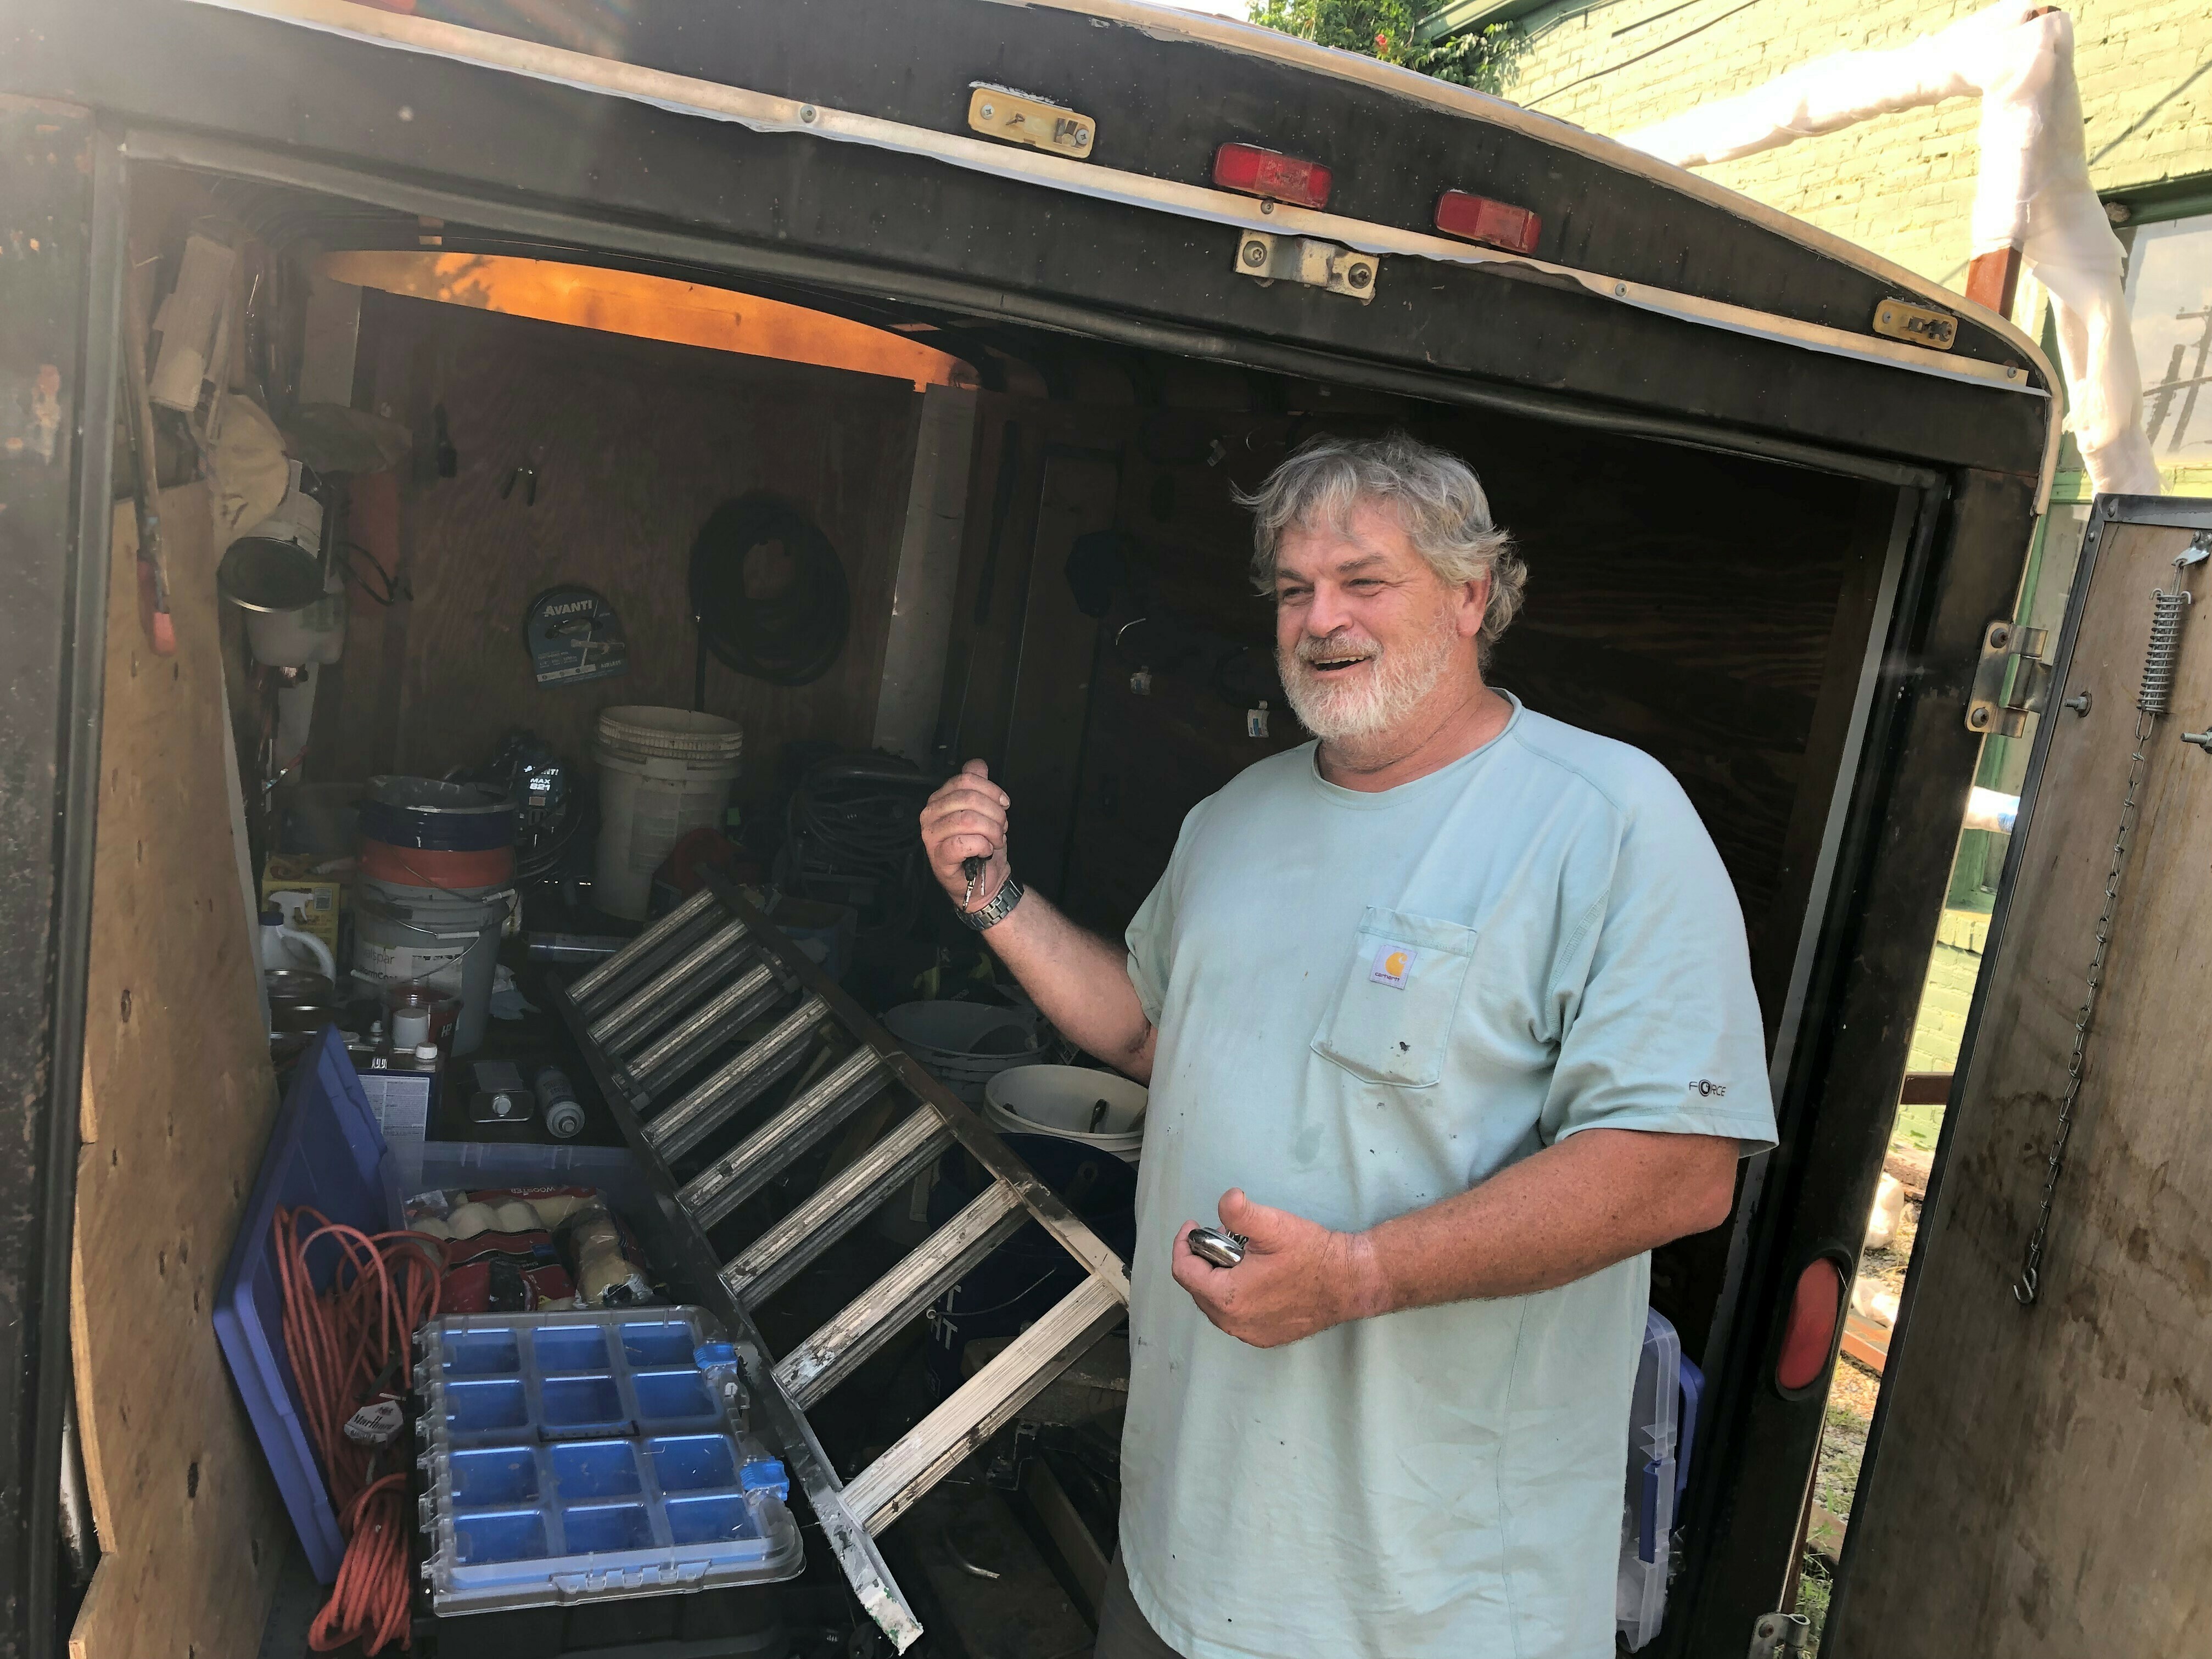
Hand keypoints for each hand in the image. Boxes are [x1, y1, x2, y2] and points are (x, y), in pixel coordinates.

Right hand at [919, 759, 1012, 910]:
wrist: (984, 882)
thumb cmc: (982, 846)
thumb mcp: (984, 811)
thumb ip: (978, 786)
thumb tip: (978, 765)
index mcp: (939, 799)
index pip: (965, 780)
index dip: (991, 789)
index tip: (1004, 803)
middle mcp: (930, 814)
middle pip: (968, 799)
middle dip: (994, 812)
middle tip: (1002, 827)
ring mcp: (931, 836)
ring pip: (967, 820)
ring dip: (991, 830)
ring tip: (996, 840)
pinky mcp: (938, 856)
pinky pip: (963, 843)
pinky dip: (982, 846)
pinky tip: (985, 850)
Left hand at [1170, 1189, 1385, 1348]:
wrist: (1350, 1281)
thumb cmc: (1312, 1254)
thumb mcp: (1274, 1226)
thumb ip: (1241, 1212)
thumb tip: (1225, 1199)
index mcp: (1228, 1297)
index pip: (1184, 1272)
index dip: (1184, 1244)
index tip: (1195, 1226)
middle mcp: (1234, 1323)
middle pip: (1198, 1289)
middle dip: (1203, 1260)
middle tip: (1222, 1237)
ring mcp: (1250, 1334)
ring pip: (1216, 1304)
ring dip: (1218, 1278)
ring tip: (1238, 1255)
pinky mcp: (1266, 1337)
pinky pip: (1235, 1316)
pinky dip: (1234, 1295)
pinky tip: (1254, 1278)